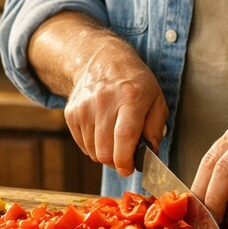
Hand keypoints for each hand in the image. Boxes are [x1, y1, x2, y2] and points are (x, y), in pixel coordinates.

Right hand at [62, 38, 167, 176]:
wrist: (101, 60)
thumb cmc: (134, 82)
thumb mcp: (156, 98)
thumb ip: (156, 127)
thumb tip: (150, 153)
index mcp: (131, 97)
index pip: (124, 136)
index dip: (126, 159)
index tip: (129, 168)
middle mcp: (105, 101)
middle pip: (105, 150)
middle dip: (117, 161)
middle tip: (126, 155)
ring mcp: (84, 107)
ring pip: (93, 152)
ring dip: (105, 153)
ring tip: (114, 138)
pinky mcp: (71, 113)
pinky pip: (83, 145)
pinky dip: (94, 146)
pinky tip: (102, 131)